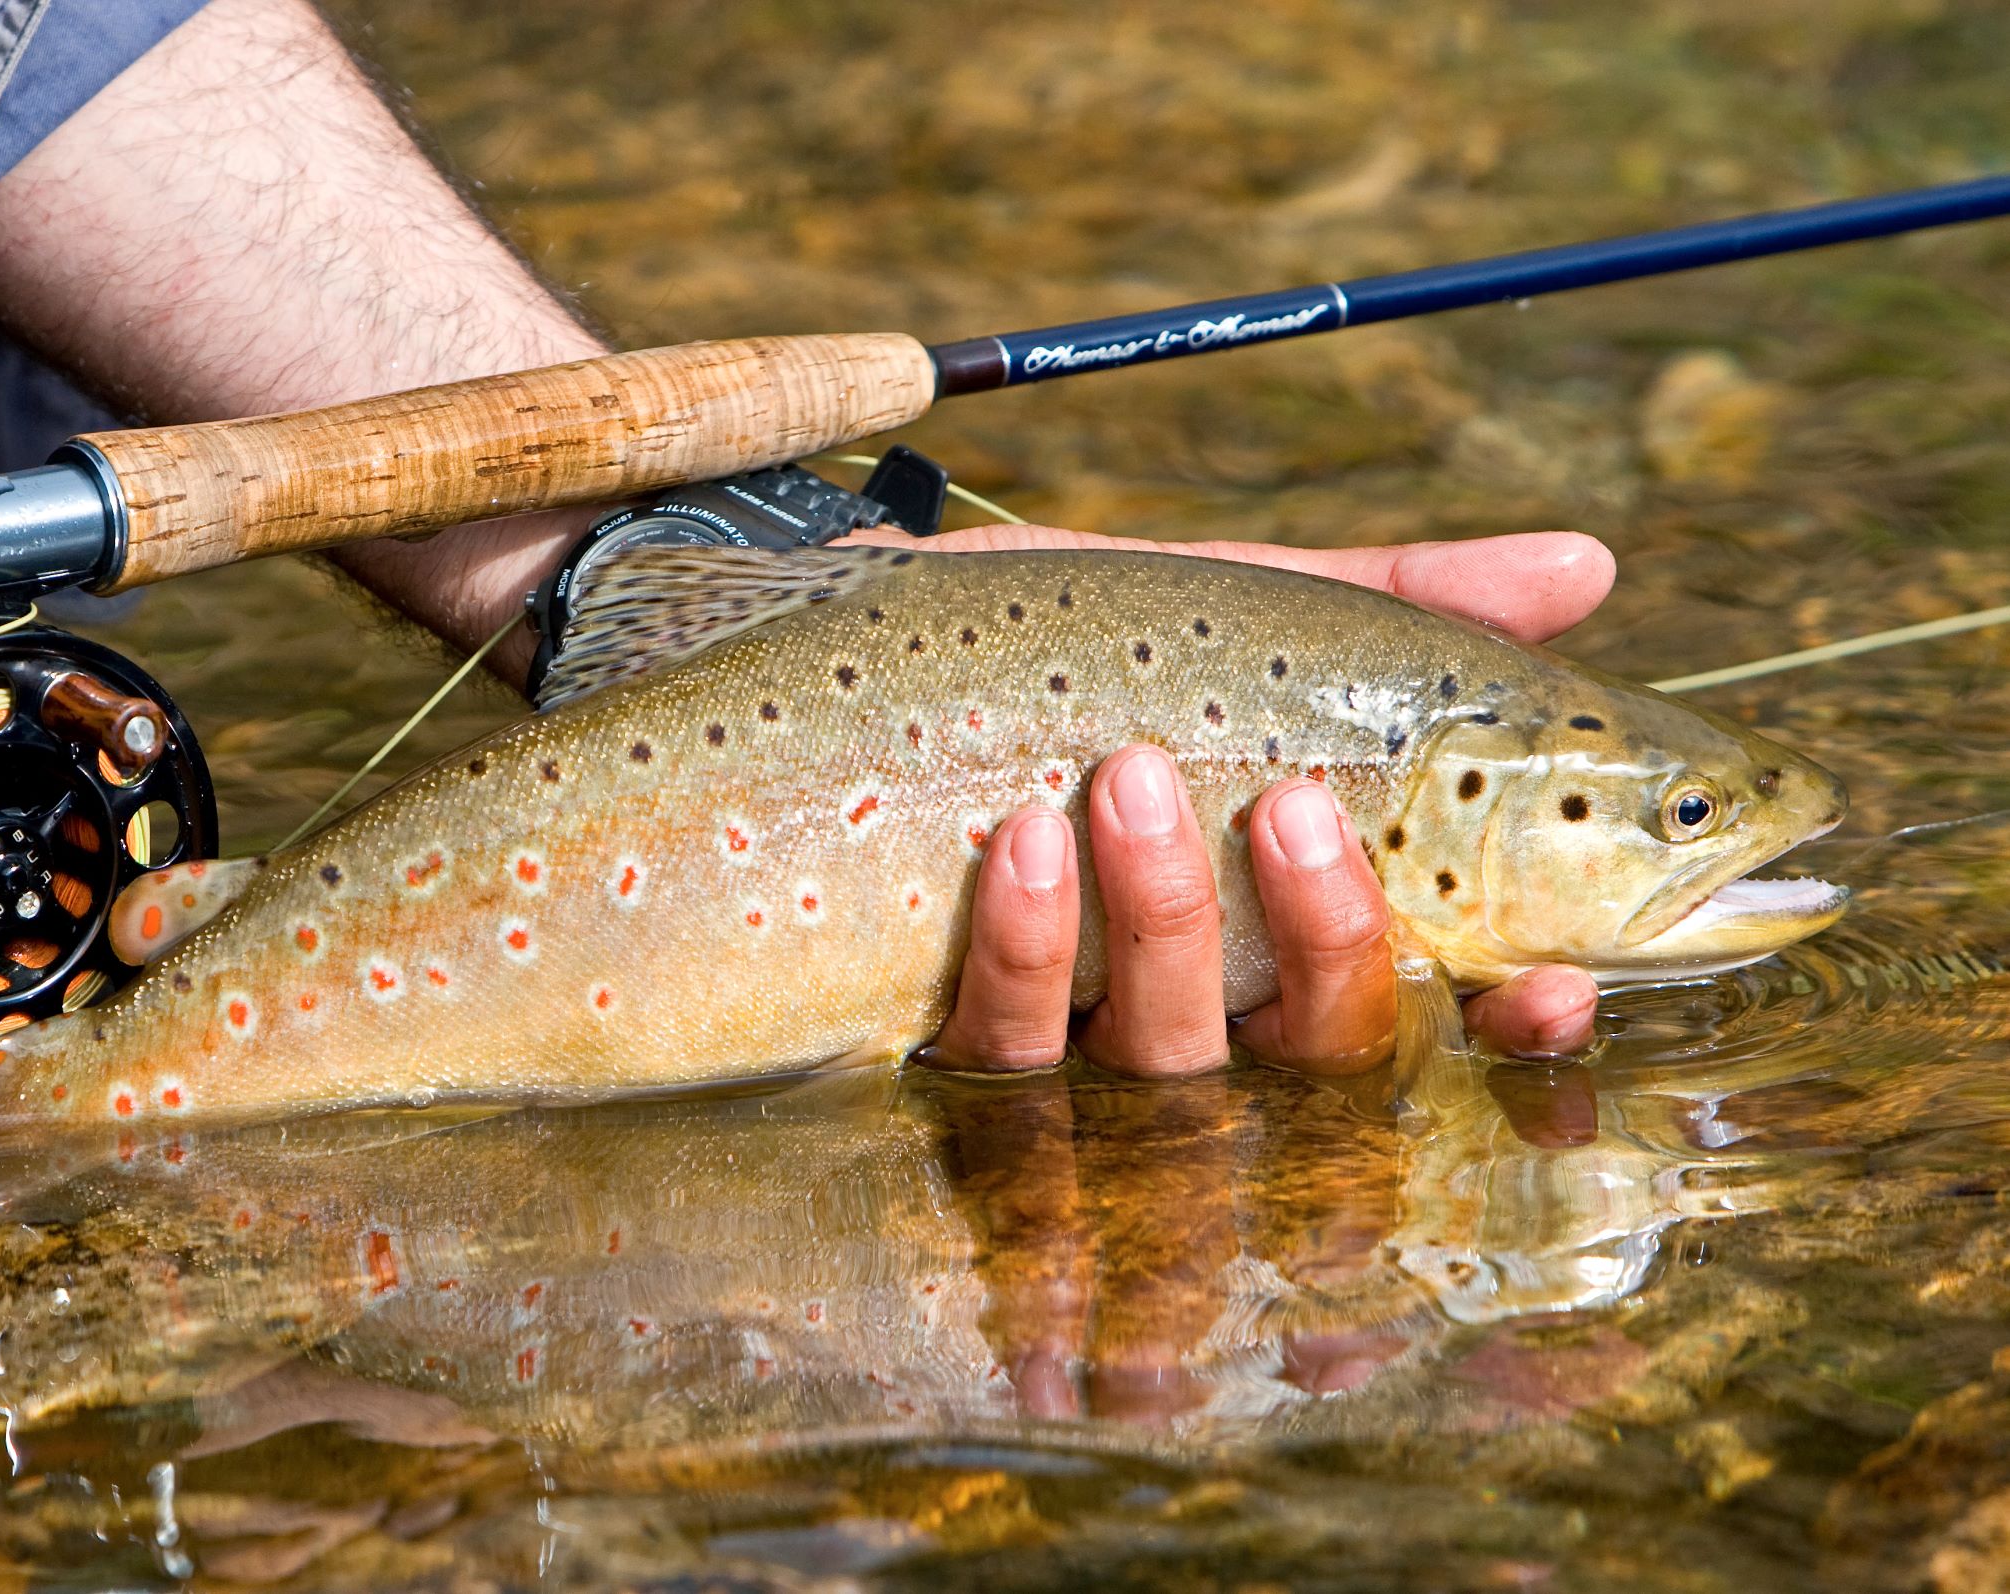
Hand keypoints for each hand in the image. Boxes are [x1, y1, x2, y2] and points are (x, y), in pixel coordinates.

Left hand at [874, 524, 1611, 1073]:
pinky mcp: (951, 1041)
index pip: (1435, 1017)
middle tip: (1296, 806)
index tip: (1554, 982)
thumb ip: (1402, 608)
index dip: (1511, 1030)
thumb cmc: (1052, 642)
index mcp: (1292, 924)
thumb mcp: (1226, 611)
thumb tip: (1593, 568)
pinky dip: (1029, 949)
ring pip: (1168, 1065)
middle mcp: (1206, 1005)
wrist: (837, 637)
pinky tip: (1024, 844)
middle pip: (1315, 1057)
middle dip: (1332, 945)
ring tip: (1128, 778)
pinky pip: (1008, 1051)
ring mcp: (1076, 1039)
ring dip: (1168, 924)